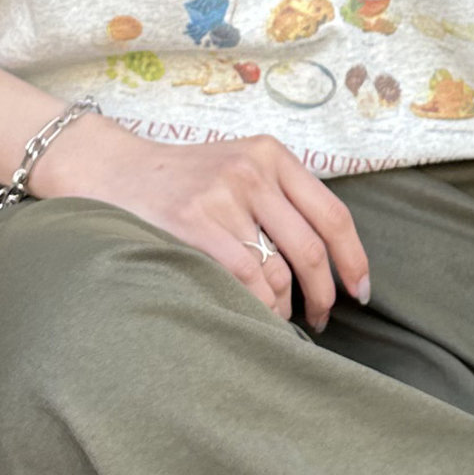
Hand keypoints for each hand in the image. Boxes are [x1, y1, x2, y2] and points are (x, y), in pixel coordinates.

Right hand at [41, 118, 370, 331]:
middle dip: (324, 295)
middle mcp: (252, 171)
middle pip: (312, 249)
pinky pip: (245, 279)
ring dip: (285, 307)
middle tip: (322, 319)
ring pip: (278, 271)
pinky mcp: (194, 223)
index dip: (354, 260)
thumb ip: (281, 198)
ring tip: (280, 319)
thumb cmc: (184, 181)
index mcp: (272, 155)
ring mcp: (223, 196)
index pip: (334, 214)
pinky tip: (257, 317)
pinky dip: (258, 306)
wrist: (113, 170)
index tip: (360, 291)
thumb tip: (332, 261)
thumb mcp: (238, 168)